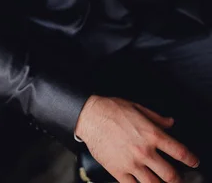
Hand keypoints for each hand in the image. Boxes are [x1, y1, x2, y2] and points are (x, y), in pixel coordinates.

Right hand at [75, 95, 199, 182]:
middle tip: (179, 180)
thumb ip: (156, 118)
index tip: (194, 162)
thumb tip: (170, 123)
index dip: (190, 159)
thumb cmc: (112, 109)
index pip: (179, 151)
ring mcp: (132, 163)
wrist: (90, 116)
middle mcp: (144, 151)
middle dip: (178, 180)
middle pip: (170, 175)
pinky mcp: (119, 171)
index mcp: (151, 134)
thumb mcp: (138, 107)